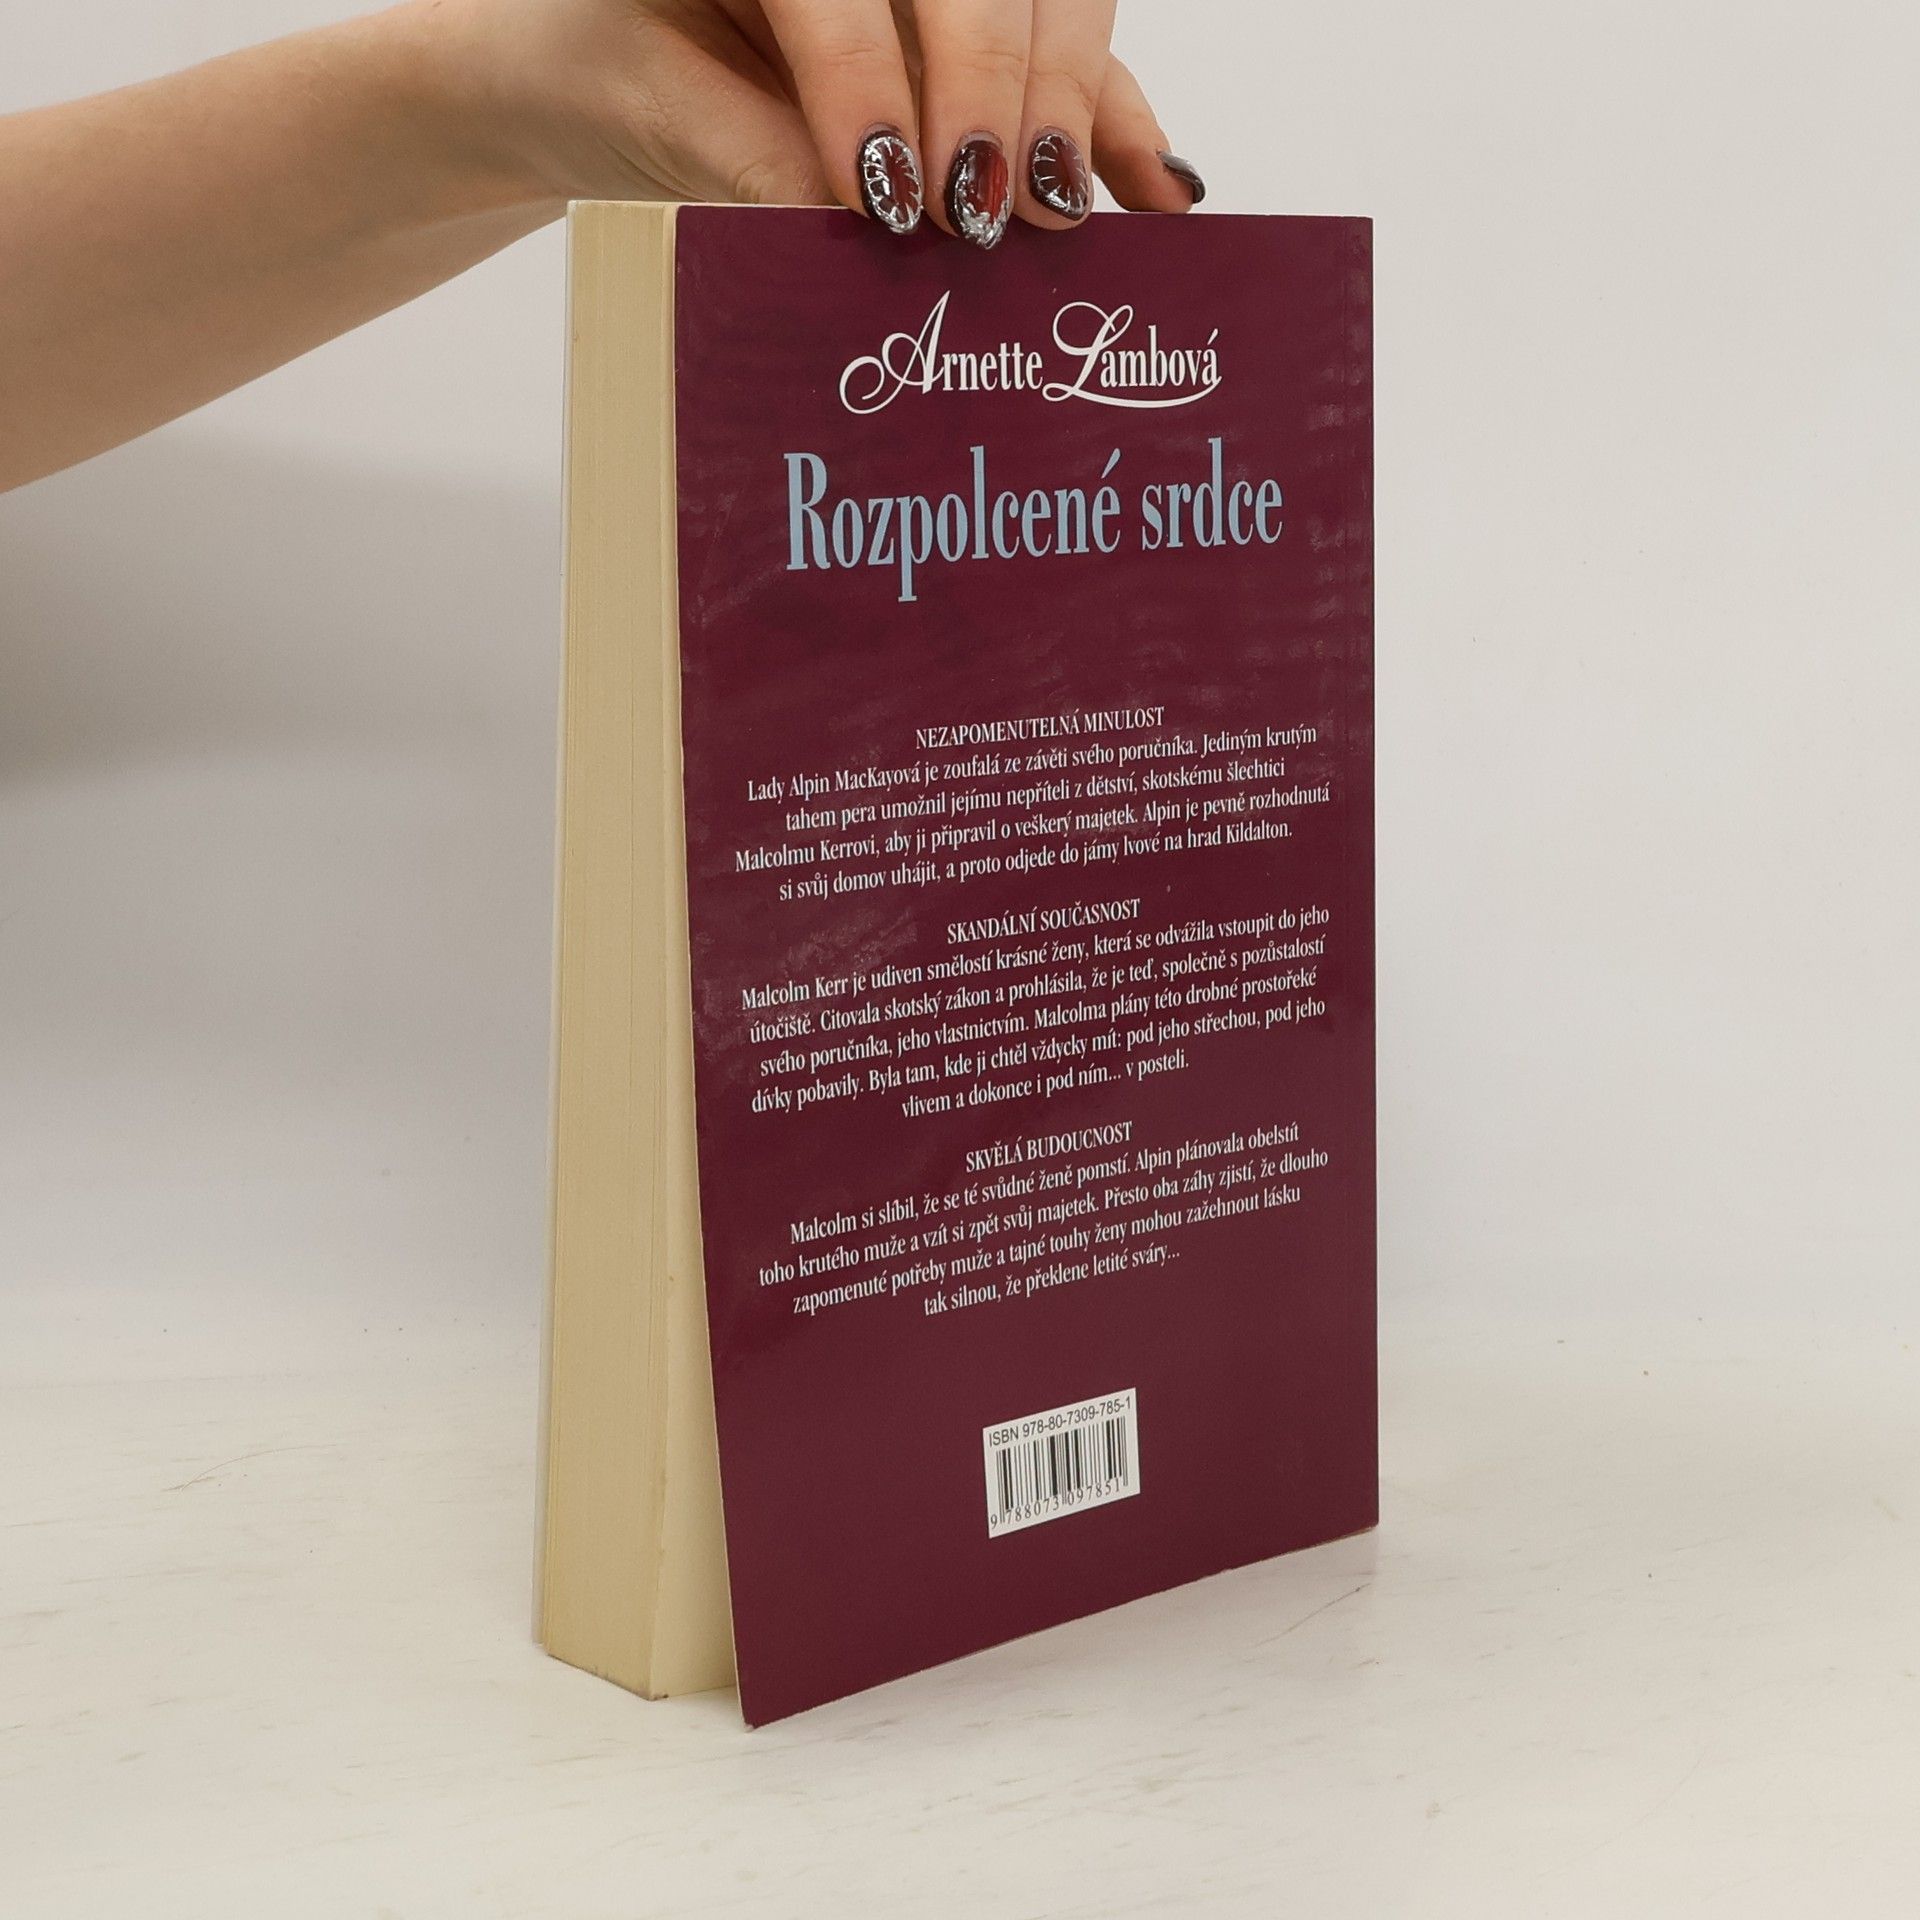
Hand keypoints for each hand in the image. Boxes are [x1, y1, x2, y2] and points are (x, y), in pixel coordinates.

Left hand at [428, 0, 1202, 246]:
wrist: (589, 60)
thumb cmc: (605, 67)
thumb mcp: (654, 110)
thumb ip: (753, 160)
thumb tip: (871, 239)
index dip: (869, 84)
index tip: (887, 200)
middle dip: (989, 91)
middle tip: (979, 209)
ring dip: (1067, 100)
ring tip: (1055, 205)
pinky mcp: (972, 19)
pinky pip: (1068, 49)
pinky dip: (1112, 120)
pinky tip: (1156, 189)